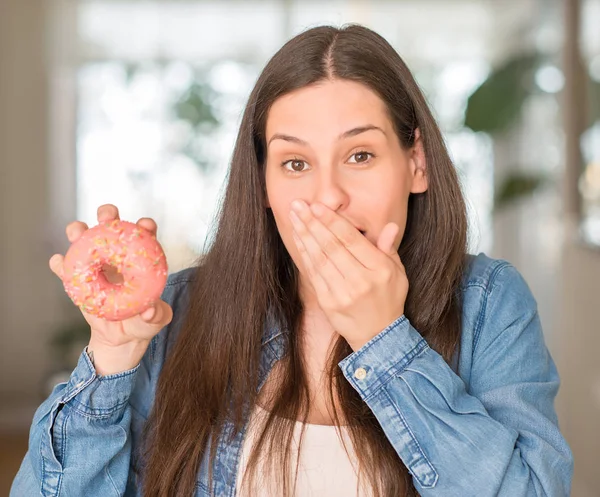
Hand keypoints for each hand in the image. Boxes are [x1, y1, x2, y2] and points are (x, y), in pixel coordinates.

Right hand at [49, 204, 172, 374]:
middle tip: (107, 216)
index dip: (145, 227)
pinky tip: (59, 262)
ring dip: (79, 231)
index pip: (144, 237)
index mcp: (140, 260)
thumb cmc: (142, 323)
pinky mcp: (78, 279)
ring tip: (77, 233)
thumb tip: (150, 311)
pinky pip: (66, 268)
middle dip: (108, 215)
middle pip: (111, 227)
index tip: (145, 225)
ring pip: (84, 240)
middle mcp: (117, 256)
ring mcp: (95, 265)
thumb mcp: (155, 321)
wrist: (120, 338)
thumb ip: (158, 315)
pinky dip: (60, 263)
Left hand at [289, 200, 407, 351]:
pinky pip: (313, 274)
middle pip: (332, 246)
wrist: (378, 336)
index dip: (332, 221)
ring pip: (319, 259)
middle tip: (298, 205)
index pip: (352, 240)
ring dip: (305, 235)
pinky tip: (298, 238)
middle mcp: (361, 281)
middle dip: (313, 223)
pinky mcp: (328, 303)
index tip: (317, 206)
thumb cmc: (388, 299)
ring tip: (294, 216)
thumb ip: (390, 249)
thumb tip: (391, 225)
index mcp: (380, 270)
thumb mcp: (398, 273)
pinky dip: (304, 254)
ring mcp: (342, 294)